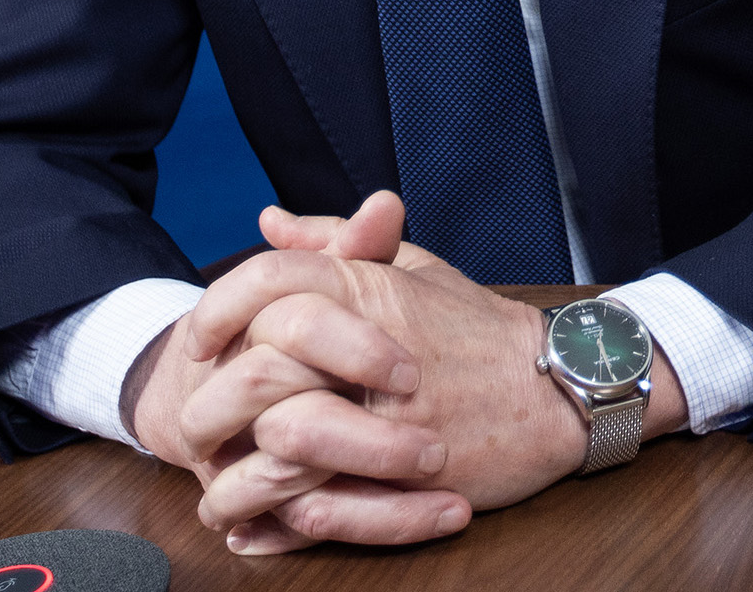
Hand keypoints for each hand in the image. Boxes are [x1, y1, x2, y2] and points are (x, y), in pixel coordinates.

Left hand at [174, 197, 689, 553]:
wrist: (559, 385)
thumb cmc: (479, 329)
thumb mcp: (411, 268)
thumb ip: (336, 243)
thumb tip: (268, 223)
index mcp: (369, 287)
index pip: (265, 283)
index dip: (216, 313)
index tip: (197, 346)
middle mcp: (371, 346)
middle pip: (257, 369)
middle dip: (211, 407)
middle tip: (193, 430)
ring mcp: (388, 415)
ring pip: (279, 444)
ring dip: (235, 479)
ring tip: (215, 491)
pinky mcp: (407, 474)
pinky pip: (323, 502)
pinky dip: (280, 523)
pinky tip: (260, 528)